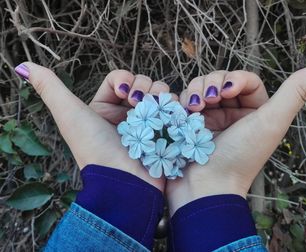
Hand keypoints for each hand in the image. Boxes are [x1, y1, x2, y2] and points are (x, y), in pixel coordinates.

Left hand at [16, 62, 176, 191]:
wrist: (124, 181)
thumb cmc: (95, 149)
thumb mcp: (70, 115)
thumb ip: (50, 88)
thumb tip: (23, 66)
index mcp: (105, 109)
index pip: (120, 79)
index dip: (125, 80)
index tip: (126, 92)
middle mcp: (126, 115)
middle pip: (142, 83)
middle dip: (145, 87)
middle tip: (141, 102)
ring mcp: (147, 124)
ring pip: (160, 93)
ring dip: (160, 95)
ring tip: (157, 111)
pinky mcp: (164, 131)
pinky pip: (173, 108)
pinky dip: (173, 106)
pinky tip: (169, 115)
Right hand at [166, 64, 305, 213]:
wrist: (204, 186)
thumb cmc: (239, 158)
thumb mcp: (271, 123)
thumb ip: (295, 93)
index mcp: (256, 113)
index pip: (247, 81)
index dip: (236, 79)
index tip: (227, 91)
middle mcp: (233, 114)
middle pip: (222, 80)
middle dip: (212, 84)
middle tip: (208, 100)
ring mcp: (210, 118)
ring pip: (202, 87)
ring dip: (196, 91)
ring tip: (194, 108)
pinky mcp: (191, 123)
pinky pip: (187, 99)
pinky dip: (184, 100)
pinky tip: (185, 111)